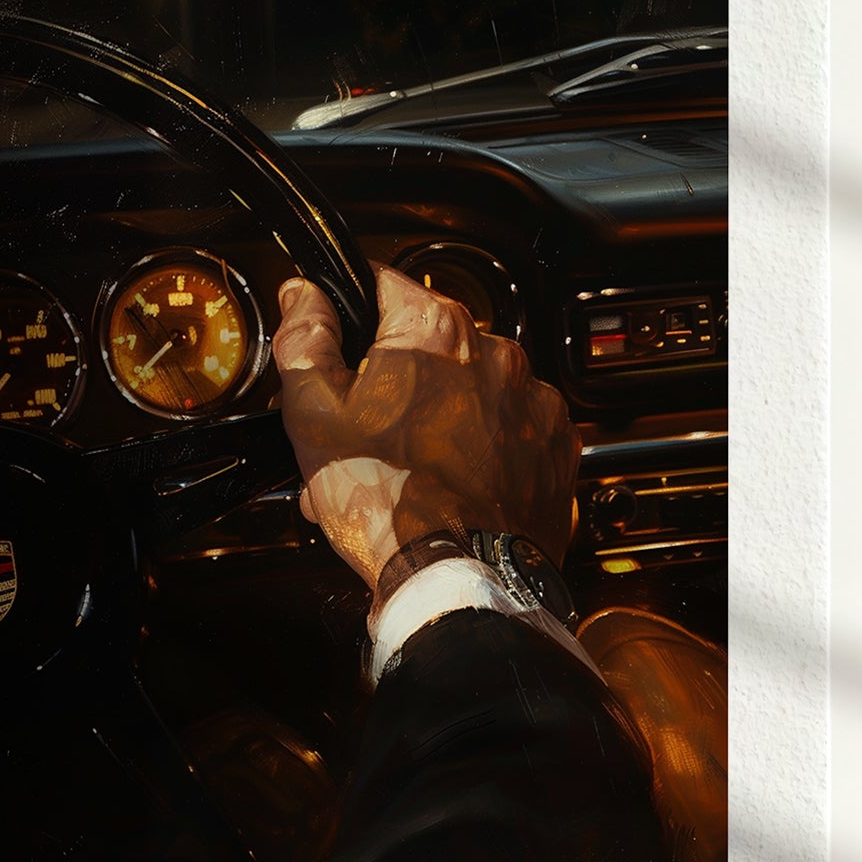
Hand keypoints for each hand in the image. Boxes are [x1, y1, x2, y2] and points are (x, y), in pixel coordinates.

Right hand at [275, 266, 577, 590]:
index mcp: (436, 331)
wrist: (460, 577)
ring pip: (471, 389)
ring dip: (440, 414)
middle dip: (396, 378)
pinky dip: (484, 448)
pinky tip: (451, 481)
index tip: (344, 340)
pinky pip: (510, 429)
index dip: (354, 312)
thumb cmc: (390, 500)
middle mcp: (496, 354)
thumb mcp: (315, 414)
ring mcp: (532, 401)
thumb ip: (306, 339)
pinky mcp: (555, 445)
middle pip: (431, 344)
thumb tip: (306, 297)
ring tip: (406, 466)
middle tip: (367, 429)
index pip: (386, 284)